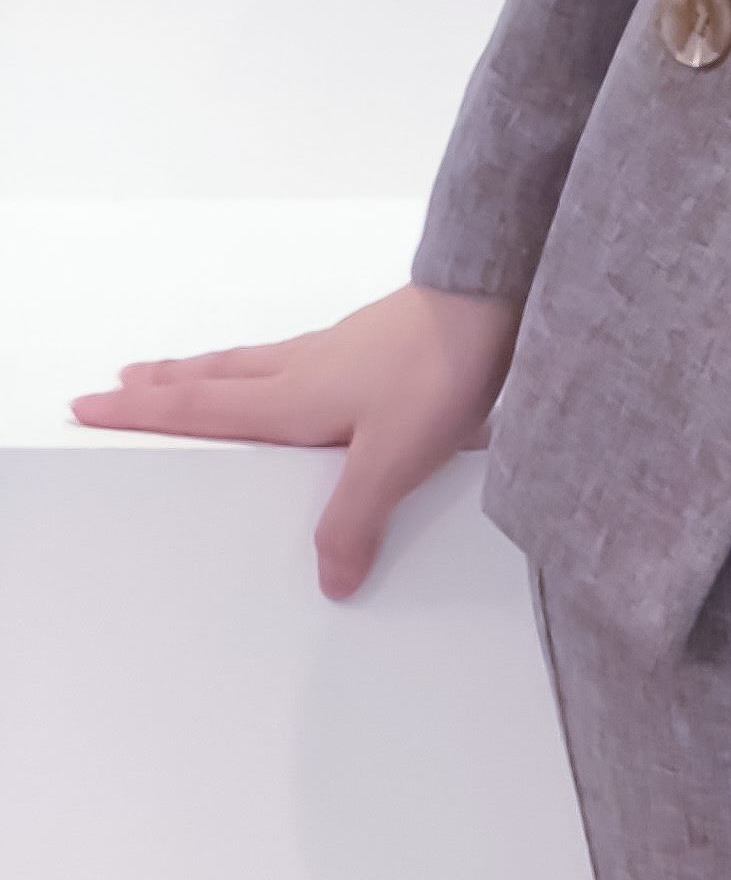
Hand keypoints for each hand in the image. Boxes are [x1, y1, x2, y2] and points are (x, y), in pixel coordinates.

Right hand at [69, 283, 520, 600]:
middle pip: (215, 377)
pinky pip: (296, 356)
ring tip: (181, 375)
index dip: (143, 414)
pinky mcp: (372, 343)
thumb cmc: (438, 371)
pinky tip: (289, 370)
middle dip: (163, 386)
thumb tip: (329, 581)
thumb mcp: (393, 459)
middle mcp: (303, 369)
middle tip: (119, 384)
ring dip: (208, 371)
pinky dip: (265, 364)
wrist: (490, 298)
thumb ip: (354, 518)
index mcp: (290, 399)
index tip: (91, 407)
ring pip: (253, 362)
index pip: (199, 409)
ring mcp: (338, 350)